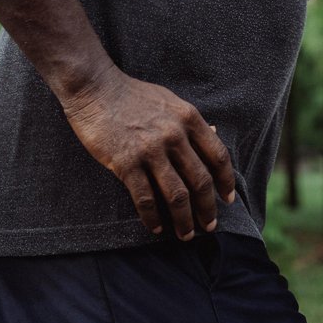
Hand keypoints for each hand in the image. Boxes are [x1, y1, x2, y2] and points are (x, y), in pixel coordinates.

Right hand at [61, 66, 235, 240]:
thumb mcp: (169, 101)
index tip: (227, 198)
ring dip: (184, 220)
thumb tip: (216, 132)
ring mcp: (150, 150)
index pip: (218, 155)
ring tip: (186, 234)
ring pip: (176, 195)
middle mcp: (174, 134)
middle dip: (207, 208)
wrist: (95, 87)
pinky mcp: (126, 163)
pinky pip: (145, 198)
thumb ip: (190, 121)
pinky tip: (156, 227)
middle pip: (200, 180)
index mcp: (188, 118)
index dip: (226, 181)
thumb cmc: (132, 94)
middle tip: (209, 225)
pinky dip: (153, 217)